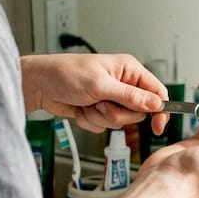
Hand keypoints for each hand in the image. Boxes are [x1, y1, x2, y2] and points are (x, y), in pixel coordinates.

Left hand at [20, 53, 168, 132]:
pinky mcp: (99, 109)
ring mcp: (111, 98)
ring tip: (87, 103)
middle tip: (100, 104)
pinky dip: (91, 121)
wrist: (39, 85)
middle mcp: (123, 83)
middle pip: (138, 112)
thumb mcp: (100, 85)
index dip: (159, 110)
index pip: (157, 92)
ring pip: (120, 121)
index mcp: (129, 70)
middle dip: (116, 113)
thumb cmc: (65, 74)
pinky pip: (104, 126)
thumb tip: (156, 104)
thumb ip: (130, 96)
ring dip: (100, 117)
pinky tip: (80, 108)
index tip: (157, 127)